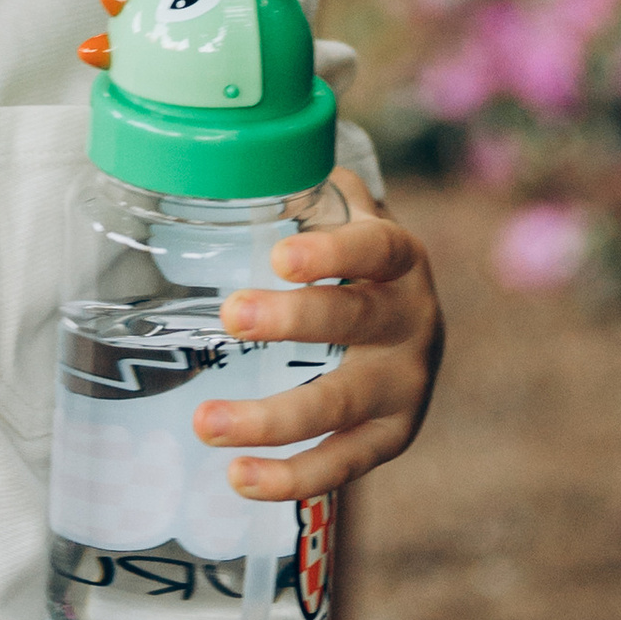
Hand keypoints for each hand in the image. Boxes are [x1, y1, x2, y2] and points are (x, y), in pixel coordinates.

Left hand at [193, 170, 445, 502]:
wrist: (414, 329)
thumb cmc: (356, 266)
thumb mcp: (345, 218)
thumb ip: (301, 185)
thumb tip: (229, 140)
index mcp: (399, 259)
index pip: (375, 249)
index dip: (333, 254)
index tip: (283, 258)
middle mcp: (412, 320)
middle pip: (353, 323)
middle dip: (292, 322)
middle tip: (230, 316)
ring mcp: (406, 385)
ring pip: (341, 403)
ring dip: (272, 418)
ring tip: (206, 422)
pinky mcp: (393, 437)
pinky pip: (344, 463)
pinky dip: (293, 477)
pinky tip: (239, 478)